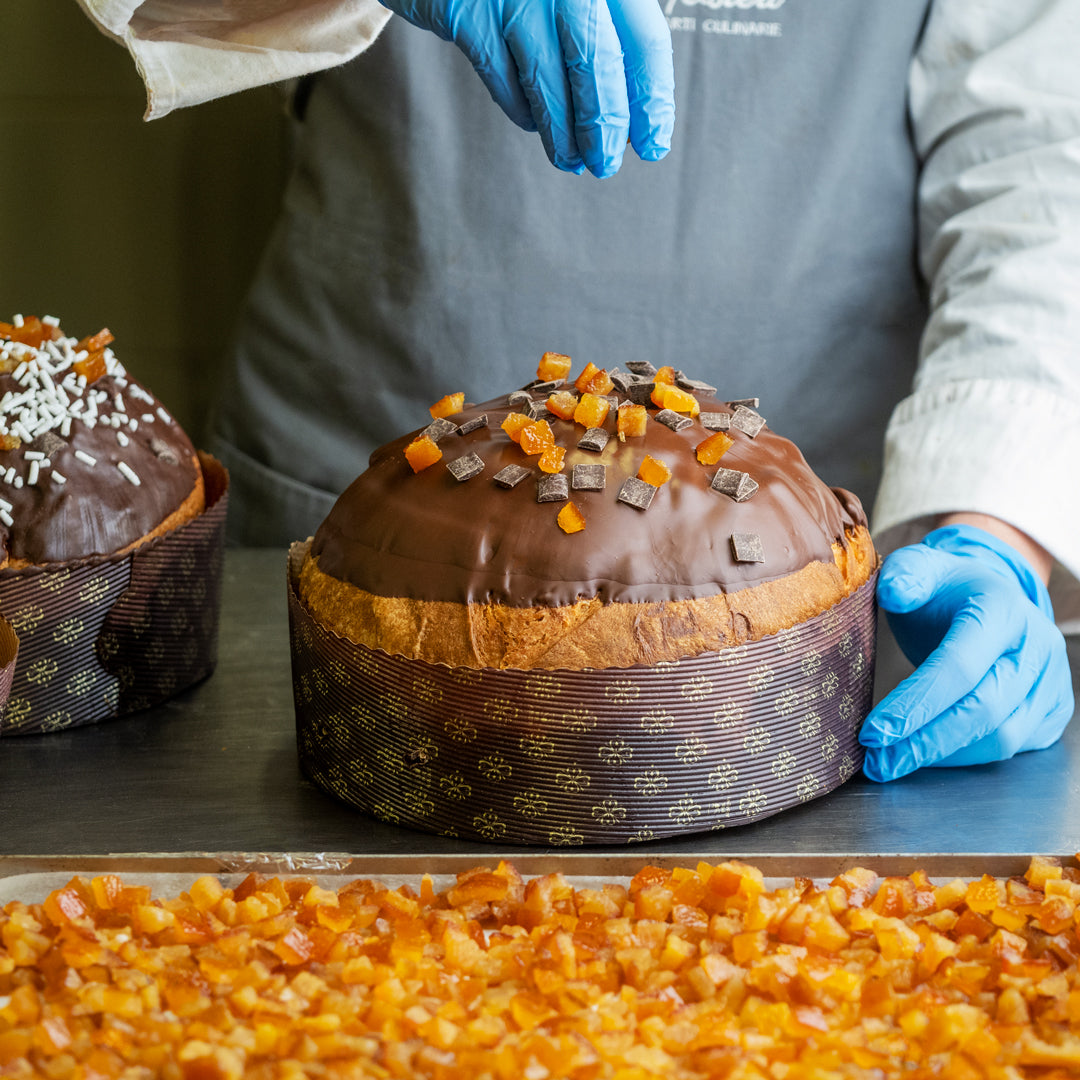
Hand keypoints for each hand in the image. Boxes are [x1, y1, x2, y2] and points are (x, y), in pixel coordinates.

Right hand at [379, 0, 673, 176]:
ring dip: (562, 132)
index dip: (651, 99)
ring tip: (572, 160)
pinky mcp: (467, 12)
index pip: (644, 38)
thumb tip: (636, 108)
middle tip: (605, 164)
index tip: (653, 143)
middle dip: (604, 125)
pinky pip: (501, 75)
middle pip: (598, 62)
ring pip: (547, 77)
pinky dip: (521, 107)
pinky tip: (533, 122)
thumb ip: (610, 24)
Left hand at [860, 524, 1072, 781]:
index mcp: (1001, 609)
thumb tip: (893, 593)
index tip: (873, 732)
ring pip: (1003, 738)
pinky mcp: (1052, 709)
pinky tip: (928, 754)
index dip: (916, 704)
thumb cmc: (946, 588)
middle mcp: (1036, 647)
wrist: (989, 595)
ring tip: (893, 762)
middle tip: (878, 761)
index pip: (959, 667)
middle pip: (983, 711)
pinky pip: (1014, 747)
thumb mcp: (920, 567)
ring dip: (945, 757)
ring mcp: (1051, 681)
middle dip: (925, 742)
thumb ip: (904, 575)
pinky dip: (968, 757)